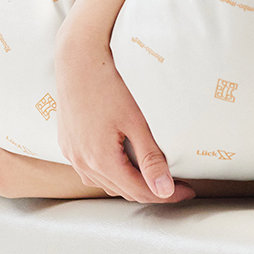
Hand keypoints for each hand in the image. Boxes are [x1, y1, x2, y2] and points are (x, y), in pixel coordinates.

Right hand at [53, 27, 188, 203]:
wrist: (77, 59)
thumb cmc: (108, 84)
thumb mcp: (135, 122)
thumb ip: (150, 158)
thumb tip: (164, 190)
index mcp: (101, 160)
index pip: (140, 191)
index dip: (166, 194)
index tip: (186, 191)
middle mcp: (82, 162)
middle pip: (122, 190)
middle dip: (150, 190)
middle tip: (175, 183)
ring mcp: (71, 154)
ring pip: (104, 182)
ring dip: (128, 183)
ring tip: (151, 174)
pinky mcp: (67, 143)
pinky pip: (90, 170)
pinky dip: (109, 172)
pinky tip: (121, 162)